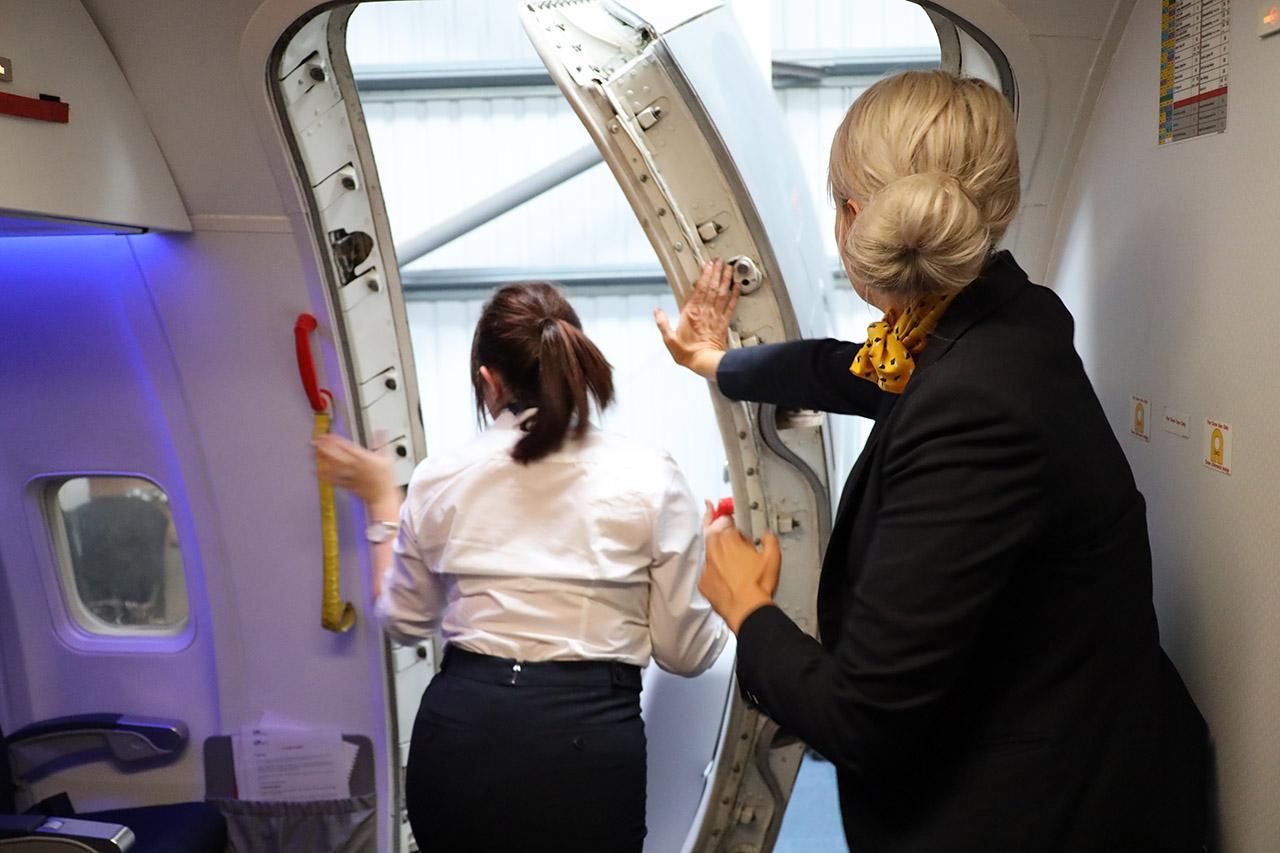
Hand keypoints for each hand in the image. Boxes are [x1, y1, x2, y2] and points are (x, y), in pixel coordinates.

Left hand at [313, 434, 395, 505]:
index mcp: (364, 458)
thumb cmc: (386, 479)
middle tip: (315, 442)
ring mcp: (351, 476)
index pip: (346, 447)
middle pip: (337, 456)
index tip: (326, 435)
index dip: (335, 440)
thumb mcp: (387, 457)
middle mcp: (355, 467)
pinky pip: (335, 480)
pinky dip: (326, 477)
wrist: (384, 497)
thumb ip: (382, 441)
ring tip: (315, 454)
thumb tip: (382, 430)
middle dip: (326, 448)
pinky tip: (318, 473)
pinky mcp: (348, 485)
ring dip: (324, 460)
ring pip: (335, 467)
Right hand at [654, 258, 739, 379]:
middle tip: (720, 260)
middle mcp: (705, 312)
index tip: (708, 265)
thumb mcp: (669, 340)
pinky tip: (738, 287)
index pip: (699, 289)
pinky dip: (735, 295)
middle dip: (717, 272)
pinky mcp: (723, 323)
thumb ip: (662, 323)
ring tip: (729, 268)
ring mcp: (715, 317)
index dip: (705, 275)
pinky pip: (731, 306)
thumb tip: (657, 311)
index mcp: (691, 313)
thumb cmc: (688, 353)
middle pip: (712, 287)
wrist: (705, 362)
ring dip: (726, 279)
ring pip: (722, 293)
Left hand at [699, 524, 779, 634]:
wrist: (747, 610)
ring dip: (716, 549)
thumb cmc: (758, 586)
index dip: (734, 524)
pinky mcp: (703, 582)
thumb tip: (768, 536)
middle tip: (721, 525)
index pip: (726, 522)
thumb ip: (770, 539)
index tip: (738, 529)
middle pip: (712, 532)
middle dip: (718, 529)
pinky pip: (706, 571)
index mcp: (729, 540)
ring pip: (708, 551)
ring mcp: (707, 567)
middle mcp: (714, 551)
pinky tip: (724, 575)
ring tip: (727, 552)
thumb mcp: (772, 558)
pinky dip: (713, 570)